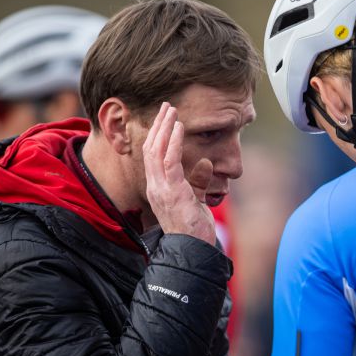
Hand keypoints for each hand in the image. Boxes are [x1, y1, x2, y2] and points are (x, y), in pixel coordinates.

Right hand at [143, 102, 215, 244]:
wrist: (192, 249)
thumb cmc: (193, 228)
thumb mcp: (195, 199)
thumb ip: (197, 181)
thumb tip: (205, 163)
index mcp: (157, 188)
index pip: (152, 156)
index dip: (156, 135)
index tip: (165, 119)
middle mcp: (154, 186)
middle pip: (150, 148)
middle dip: (158, 125)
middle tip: (166, 106)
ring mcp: (161, 188)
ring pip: (156, 151)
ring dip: (163, 128)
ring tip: (171, 111)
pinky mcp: (172, 191)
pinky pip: (169, 161)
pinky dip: (173, 142)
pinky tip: (178, 127)